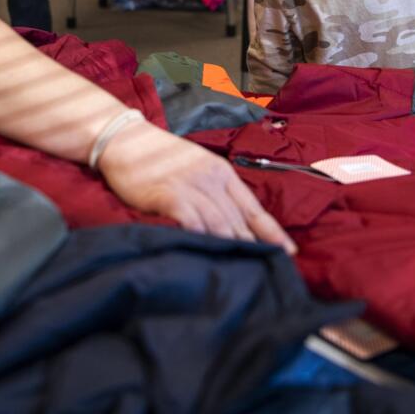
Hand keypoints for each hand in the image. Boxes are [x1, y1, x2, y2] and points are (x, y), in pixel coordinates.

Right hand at [98, 121, 296, 254]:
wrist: (125, 140)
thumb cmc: (160, 158)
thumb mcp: (197, 168)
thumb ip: (215, 192)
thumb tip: (234, 224)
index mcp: (222, 173)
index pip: (254, 208)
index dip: (272, 232)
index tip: (288, 253)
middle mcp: (211, 179)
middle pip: (239, 221)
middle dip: (253, 248)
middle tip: (264, 272)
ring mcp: (190, 186)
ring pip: (219, 224)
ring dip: (230, 249)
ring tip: (240, 273)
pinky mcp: (168, 195)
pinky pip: (192, 221)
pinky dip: (202, 240)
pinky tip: (207, 254)